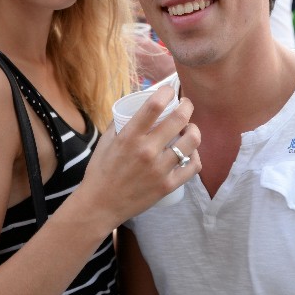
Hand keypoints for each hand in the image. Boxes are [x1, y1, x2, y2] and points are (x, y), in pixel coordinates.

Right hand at [74, 87, 201, 230]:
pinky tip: (190, 152)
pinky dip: (195, 156)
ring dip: (193, 129)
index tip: (169, 90)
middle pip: (179, 119)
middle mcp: (146, 151)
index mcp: (129, 136)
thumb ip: (121, 123)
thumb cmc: (101, 171)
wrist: (100, 204)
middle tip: (185, 104)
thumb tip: (138, 106)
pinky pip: (193, 166)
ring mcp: (159, 169)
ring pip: (191, 141)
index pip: (154, 105)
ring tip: (189, 128)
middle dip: (187, 106)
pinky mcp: (167, 185)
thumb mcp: (105, 141)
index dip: (166, 91)